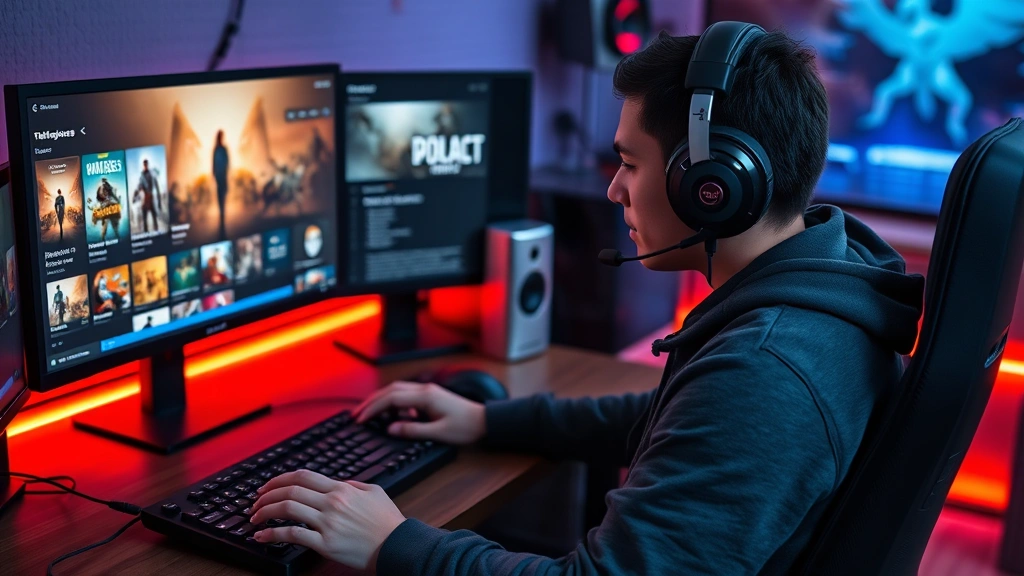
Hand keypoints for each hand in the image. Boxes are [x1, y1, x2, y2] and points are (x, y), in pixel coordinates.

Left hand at [251, 470, 404, 571]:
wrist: (397, 545)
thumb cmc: (388, 521)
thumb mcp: (374, 492)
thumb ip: (352, 484)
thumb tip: (334, 483)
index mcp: (341, 489)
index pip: (302, 476)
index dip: (279, 479)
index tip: (267, 487)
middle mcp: (332, 503)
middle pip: (290, 490)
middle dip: (266, 495)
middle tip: (256, 503)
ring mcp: (327, 523)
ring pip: (287, 509)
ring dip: (265, 512)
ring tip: (255, 518)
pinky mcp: (325, 544)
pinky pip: (292, 535)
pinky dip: (272, 534)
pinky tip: (262, 536)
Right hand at [353, 381, 485, 444]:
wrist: (485, 421)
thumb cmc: (465, 428)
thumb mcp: (438, 433)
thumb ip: (412, 430)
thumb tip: (390, 428)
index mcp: (425, 396)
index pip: (391, 399)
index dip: (373, 408)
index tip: (360, 419)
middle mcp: (424, 389)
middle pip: (390, 391)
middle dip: (371, 402)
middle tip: (356, 415)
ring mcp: (427, 391)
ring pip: (397, 390)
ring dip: (380, 400)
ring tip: (367, 413)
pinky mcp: (430, 396)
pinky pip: (406, 395)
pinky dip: (393, 402)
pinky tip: (391, 415)